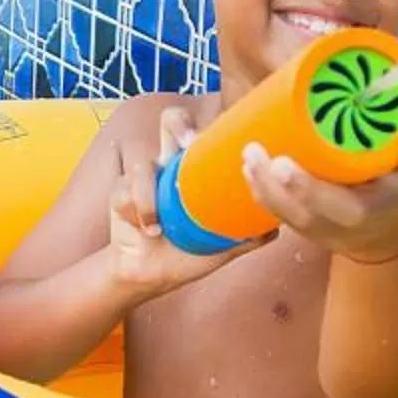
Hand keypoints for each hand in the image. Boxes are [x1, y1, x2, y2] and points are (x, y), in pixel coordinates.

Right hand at [105, 108, 266, 297]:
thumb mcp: (223, 244)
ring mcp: (145, 177)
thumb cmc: (189, 251)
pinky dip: (135, 211)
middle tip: (187, 146)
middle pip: (171, 121)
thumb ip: (248, 234)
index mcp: (198, 170)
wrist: (154, 275)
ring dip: (148, 196)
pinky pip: (123, 193)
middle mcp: (172, 164)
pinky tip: (146, 230)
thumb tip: (276, 227)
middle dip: (177, 125)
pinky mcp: (121, 194)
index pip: (206, 132)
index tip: (205, 141)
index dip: (209, 125)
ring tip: (157, 226)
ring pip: (142, 165)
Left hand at [242, 134, 397, 264]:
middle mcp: (339, 228)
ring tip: (247, 156)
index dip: (306, 189)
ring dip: (260, 188)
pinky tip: (248, 169)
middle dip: (272, 187)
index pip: (335, 206)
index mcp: (366, 213)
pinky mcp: (307, 227)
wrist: (397, 231)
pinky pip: (279, 214)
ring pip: (284, 216)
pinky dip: (261, 194)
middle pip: (300, 214)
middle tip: (253, 151)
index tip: (282, 163)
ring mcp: (320, 231)